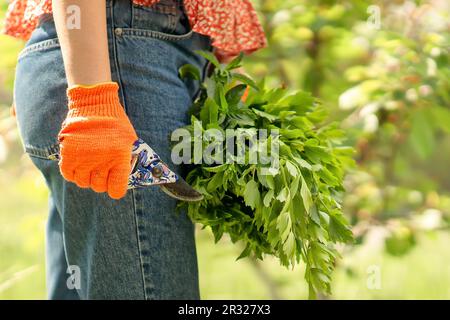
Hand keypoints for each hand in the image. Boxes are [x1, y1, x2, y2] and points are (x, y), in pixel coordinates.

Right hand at [58, 82, 137, 198]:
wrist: (95, 103)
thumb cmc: (115, 121)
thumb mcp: (129, 140)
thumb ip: (126, 159)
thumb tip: (122, 176)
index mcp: (120, 159)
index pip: (116, 190)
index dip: (115, 189)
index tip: (114, 186)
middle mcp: (102, 162)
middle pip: (99, 187)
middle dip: (101, 182)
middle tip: (101, 173)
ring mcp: (84, 159)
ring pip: (84, 182)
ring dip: (87, 178)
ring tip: (89, 168)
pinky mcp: (68, 154)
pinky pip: (69, 174)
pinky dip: (73, 173)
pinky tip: (78, 166)